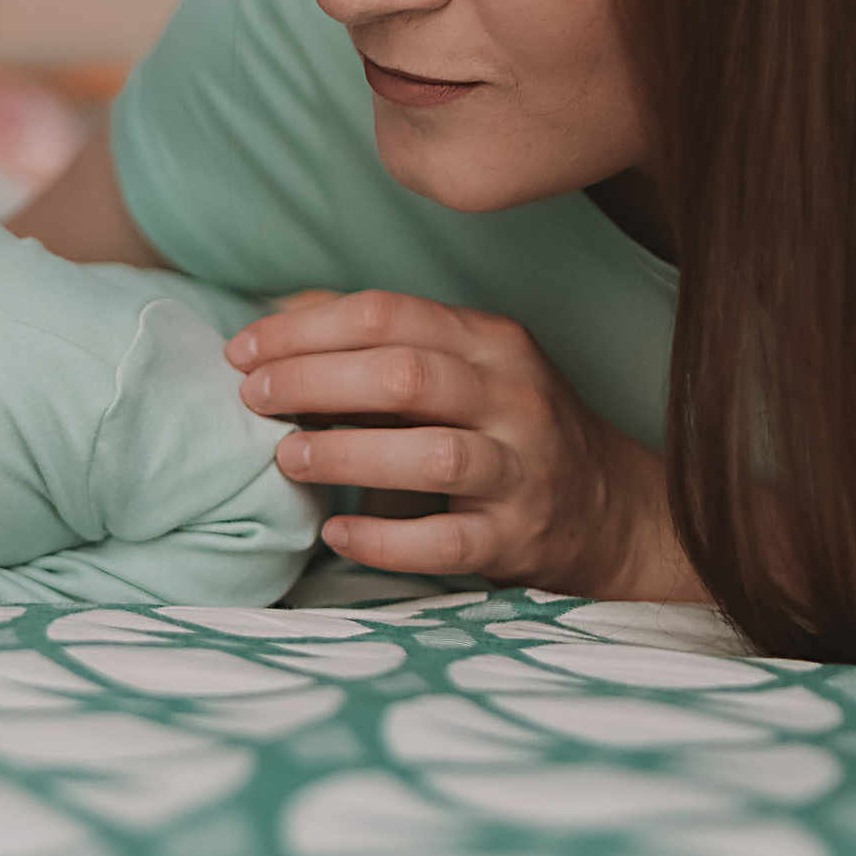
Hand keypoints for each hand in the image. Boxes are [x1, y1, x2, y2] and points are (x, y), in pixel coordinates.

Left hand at [226, 290, 700, 601]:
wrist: (613, 511)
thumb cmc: (507, 427)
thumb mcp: (463, 366)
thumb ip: (382, 344)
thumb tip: (280, 320)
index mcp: (490, 341)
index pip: (387, 313)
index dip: (304, 329)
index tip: (241, 351)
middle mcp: (513, 398)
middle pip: (403, 373)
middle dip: (313, 380)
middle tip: (252, 398)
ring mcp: (522, 470)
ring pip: (431, 454)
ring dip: (346, 454)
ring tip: (286, 457)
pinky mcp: (519, 539)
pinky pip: (445, 542)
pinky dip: (382, 541)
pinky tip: (336, 533)